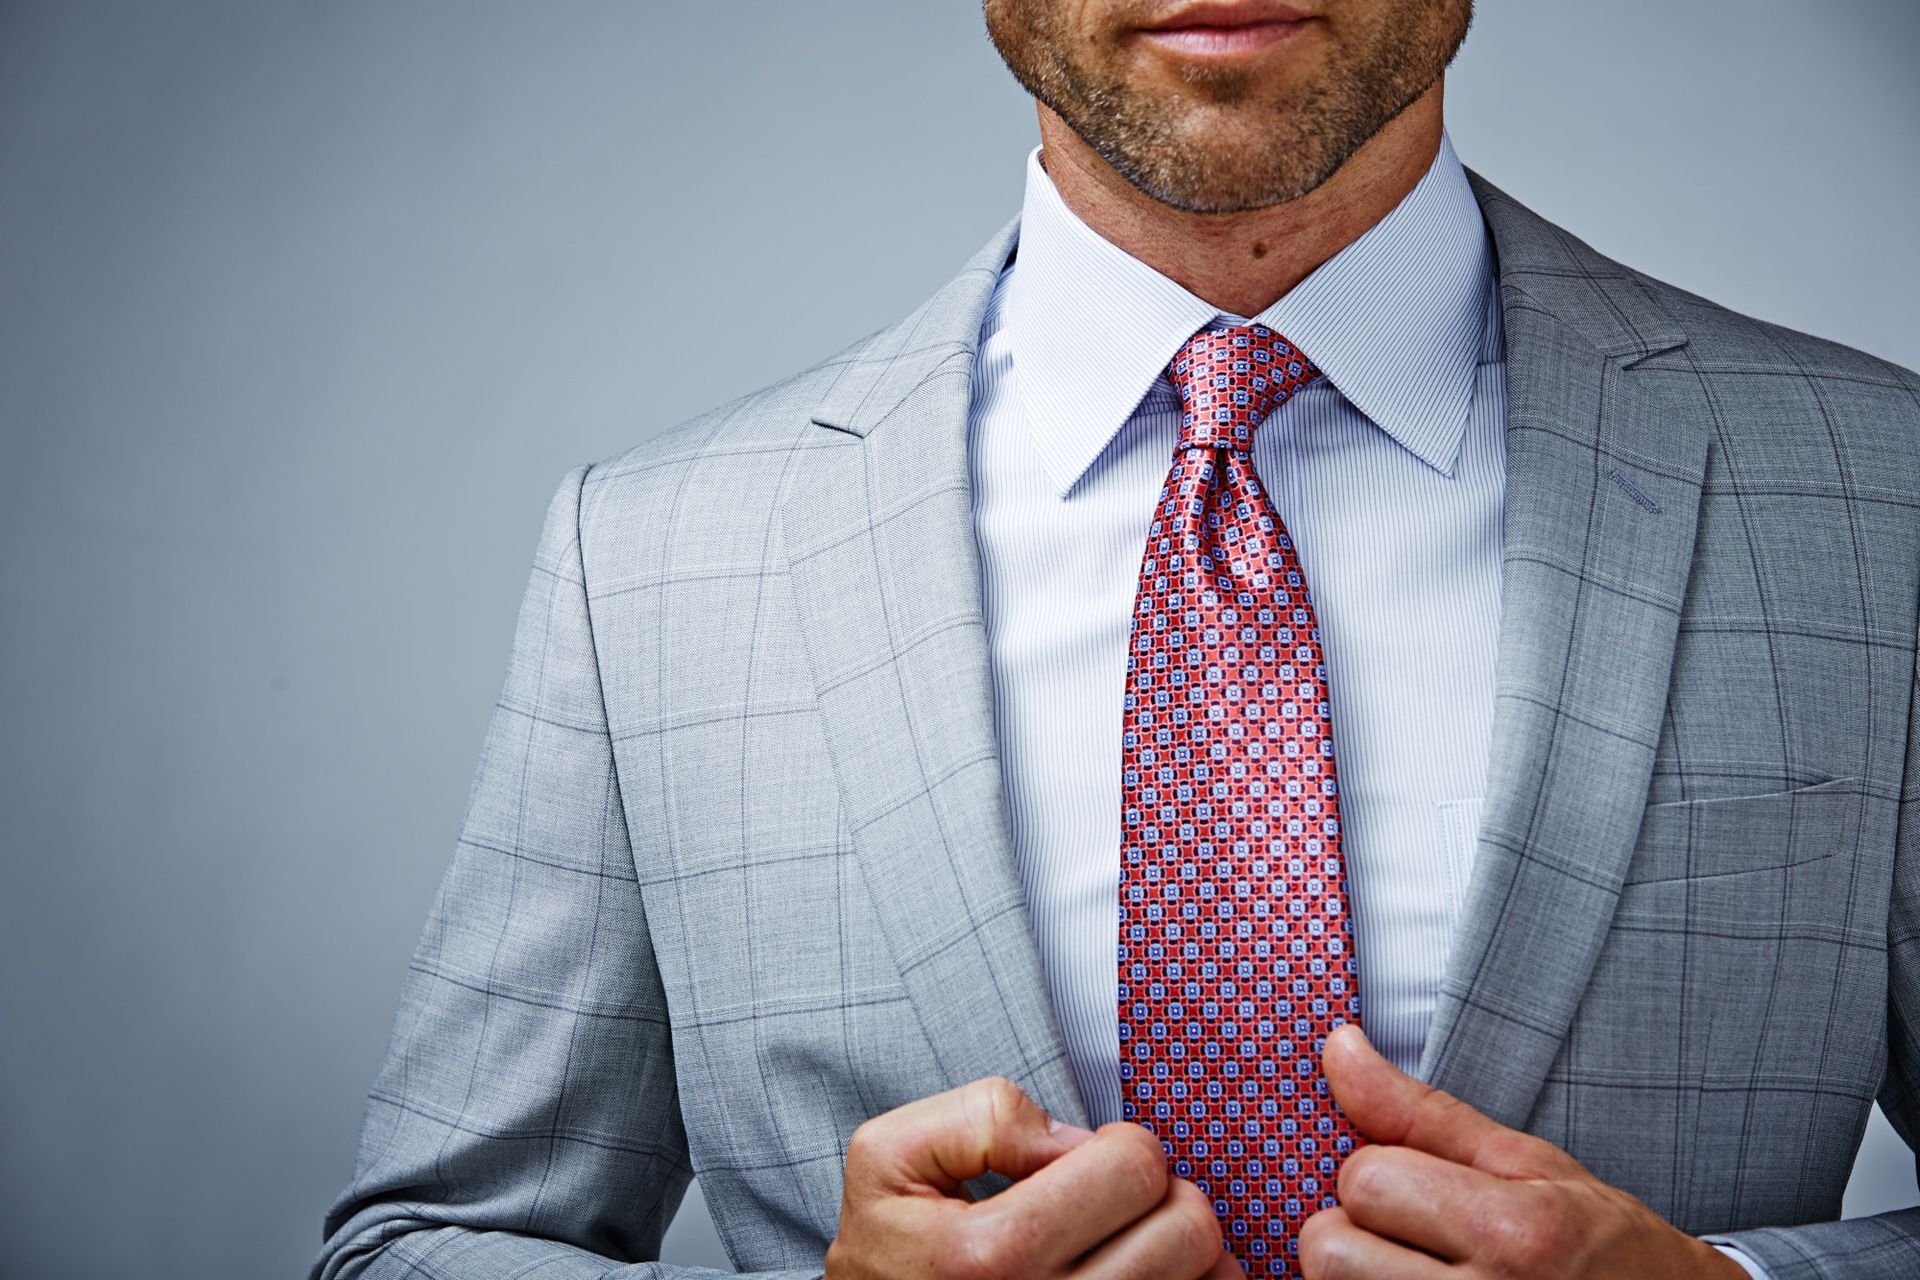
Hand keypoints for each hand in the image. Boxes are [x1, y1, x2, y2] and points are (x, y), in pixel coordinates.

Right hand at [825, 1074, 1247, 1278]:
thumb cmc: (891, 1251)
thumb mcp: (888, 1156)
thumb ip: (981, 1116)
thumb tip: (1071, 1141)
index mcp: (990, 1255)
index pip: (1134, 1168)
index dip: (1118, 1147)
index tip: (1085, 1164)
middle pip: (1188, 1228)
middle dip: (1160, 1194)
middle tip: (1115, 1202)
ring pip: (1208, 1279)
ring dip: (1180, 1248)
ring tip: (1128, 1244)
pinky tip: (1145, 1275)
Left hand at [1298, 1024, 1746, 1277]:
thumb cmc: (1600, 1245)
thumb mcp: (1526, 1163)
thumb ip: (1420, 1111)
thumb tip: (1339, 1046)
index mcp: (1514, 1234)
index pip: (1364, 1181)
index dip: (1381, 1174)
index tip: (1424, 1188)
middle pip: (1329, 1253)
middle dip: (1356, 1234)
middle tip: (1416, 1239)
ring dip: (1361, 1276)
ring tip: (1419, 1272)